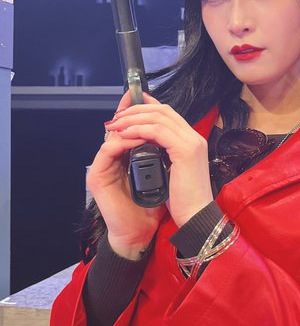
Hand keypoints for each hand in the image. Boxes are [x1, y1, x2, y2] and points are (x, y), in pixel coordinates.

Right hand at [87, 91, 166, 258]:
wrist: (141, 231)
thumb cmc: (154, 205)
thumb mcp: (163, 173)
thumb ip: (163, 153)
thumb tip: (175, 132)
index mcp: (126, 156)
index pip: (129, 128)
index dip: (135, 110)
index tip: (146, 94)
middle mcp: (112, 159)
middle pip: (118, 126)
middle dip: (130, 110)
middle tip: (139, 96)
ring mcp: (103, 167)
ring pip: (113, 136)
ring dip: (131, 125)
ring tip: (146, 118)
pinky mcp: (97, 176)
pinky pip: (108, 151)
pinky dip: (124, 142)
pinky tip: (138, 138)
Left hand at [104, 92, 213, 229]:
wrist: (196, 216)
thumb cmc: (183, 200)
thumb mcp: (172, 171)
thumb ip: (164, 154)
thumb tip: (145, 145)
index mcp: (191, 141)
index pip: (168, 113)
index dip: (146, 107)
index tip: (126, 111)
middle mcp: (194, 137)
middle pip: (163, 110)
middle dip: (137, 109)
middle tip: (117, 117)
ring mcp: (191, 142)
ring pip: (159, 117)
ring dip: (134, 118)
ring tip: (116, 125)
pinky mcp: (185, 150)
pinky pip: (157, 131)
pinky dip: (139, 130)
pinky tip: (125, 135)